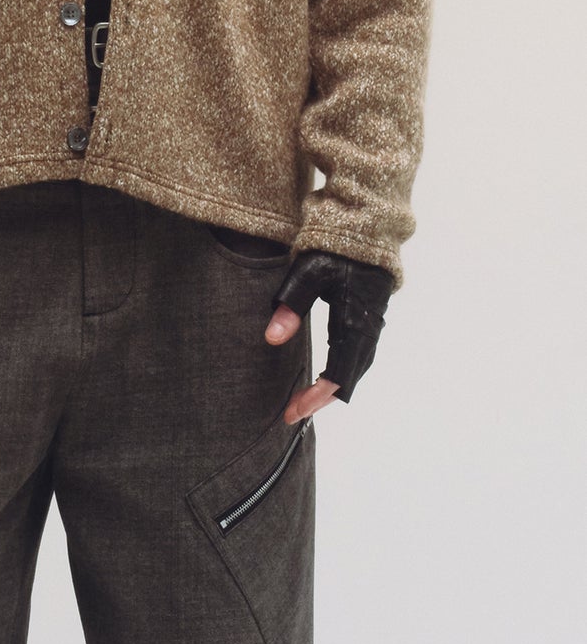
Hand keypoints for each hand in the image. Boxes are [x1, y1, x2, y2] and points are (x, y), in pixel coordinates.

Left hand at [265, 248, 392, 423]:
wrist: (365, 229)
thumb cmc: (334, 249)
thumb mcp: (308, 273)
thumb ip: (290, 305)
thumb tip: (272, 339)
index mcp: (354, 322)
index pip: (339, 374)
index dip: (316, 396)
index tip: (294, 411)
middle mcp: (368, 329)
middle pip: (349, 378)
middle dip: (321, 399)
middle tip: (293, 414)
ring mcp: (371, 326)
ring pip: (355, 369)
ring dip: (332, 389)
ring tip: (304, 402)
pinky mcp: (368, 321)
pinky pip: (358, 358)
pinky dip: (341, 375)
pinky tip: (323, 380)